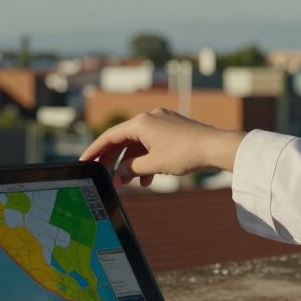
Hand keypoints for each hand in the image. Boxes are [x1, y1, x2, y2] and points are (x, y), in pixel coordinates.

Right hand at [80, 108, 245, 186]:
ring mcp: (162, 122)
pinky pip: (152, 143)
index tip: (85, 161)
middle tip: (107, 176)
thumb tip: (119, 174)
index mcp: (141, 123)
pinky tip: (150, 177)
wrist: (215, 147)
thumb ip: (131, 169)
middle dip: (115, 160)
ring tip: (132, 182)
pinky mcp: (173, 128)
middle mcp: (150, 118)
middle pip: (123, 140)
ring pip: (139, 144)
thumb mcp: (153, 165)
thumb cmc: (184, 154)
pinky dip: (148, 159)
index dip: (95, 150)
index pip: (110, 136)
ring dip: (133, 163)